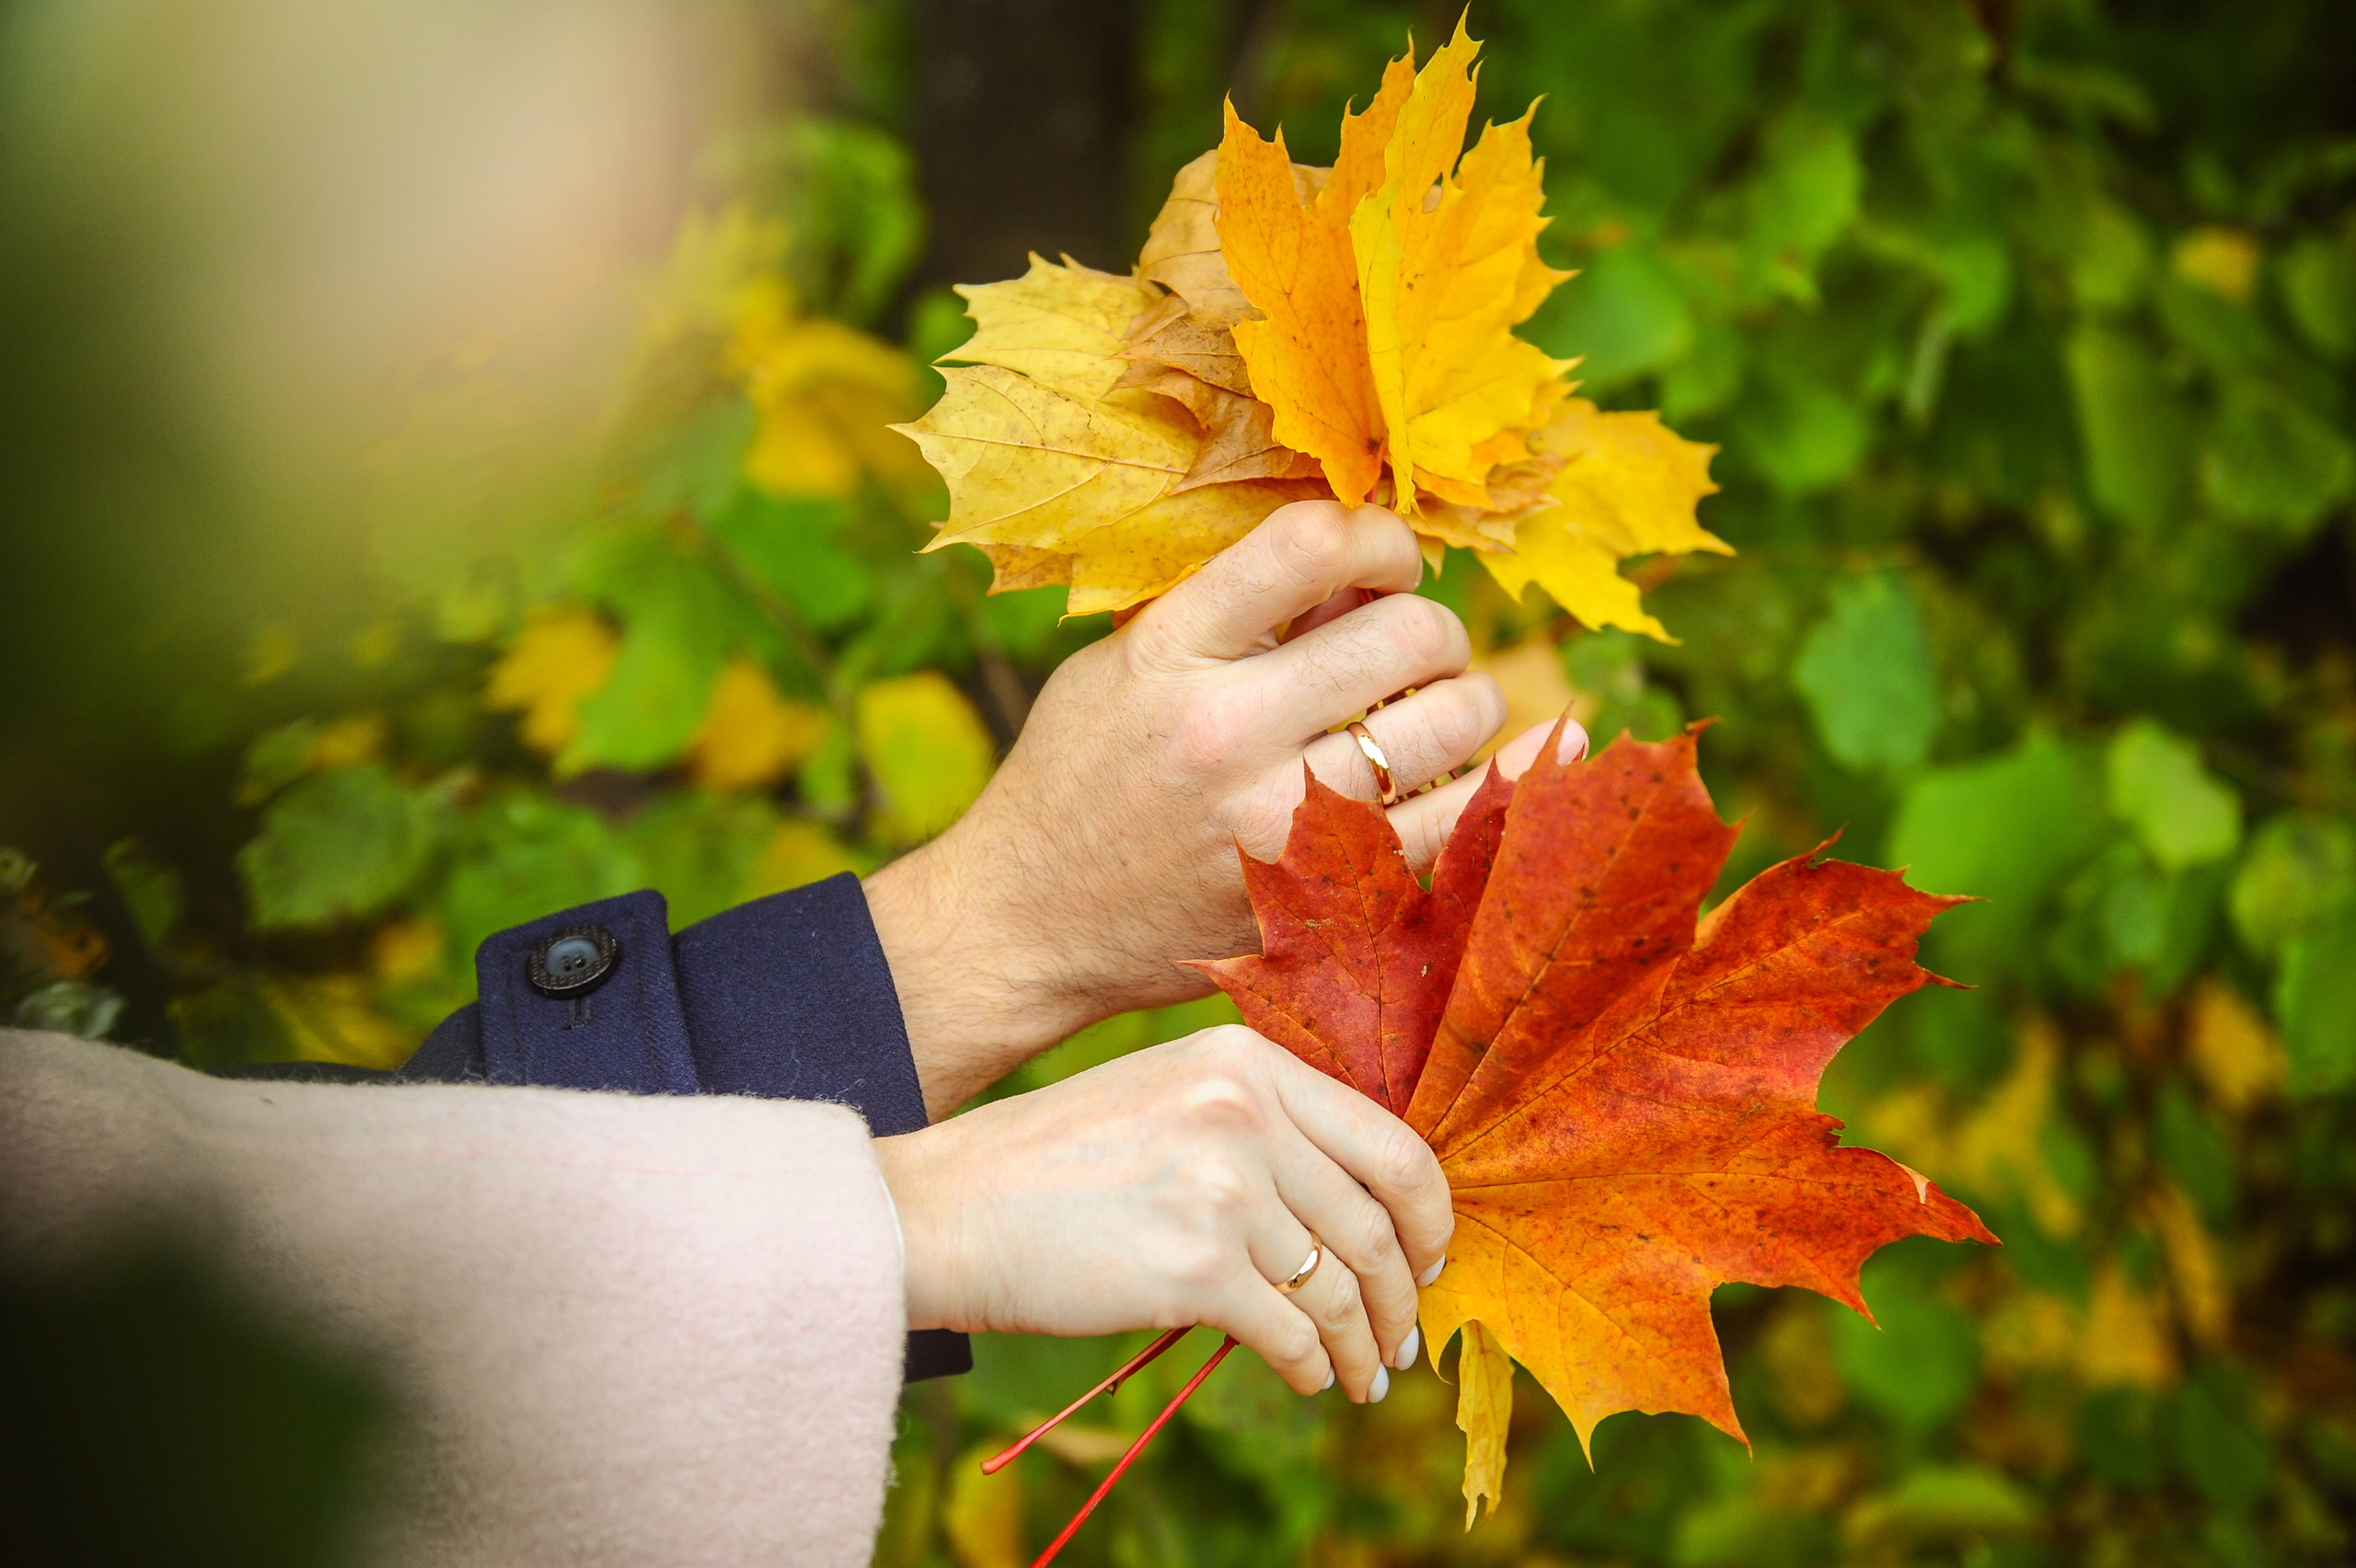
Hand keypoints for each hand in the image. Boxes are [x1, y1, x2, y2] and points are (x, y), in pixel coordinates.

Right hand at [868, 500, 1582, 1115]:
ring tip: (1440, 706)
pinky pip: (1456, 823)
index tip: (1387, 562)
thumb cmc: (1081, 775)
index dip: (1379, 536)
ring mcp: (1276, 819)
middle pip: (1405, 634)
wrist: (1030, 922)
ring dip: (1469, 699)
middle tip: (1418, 647)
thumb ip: (1239, 614)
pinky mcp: (1316, 894)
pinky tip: (1521, 754)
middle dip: (1434, 626)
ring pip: (1449, 723)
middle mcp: (1225, 731)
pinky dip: (1505, 778)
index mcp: (1170, 651)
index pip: (1308, 545)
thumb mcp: (1127, 663)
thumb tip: (1370, 573)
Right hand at [873, 1025, 1453, 1400]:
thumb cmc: (1056, 1162)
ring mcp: (1223, 1191)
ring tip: (1365, 1373)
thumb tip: (1359, 1202)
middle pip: (1377, 1222)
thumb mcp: (1168, 1094)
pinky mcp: (1196, 1271)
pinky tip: (1314, 1379)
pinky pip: (1295, 1334)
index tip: (1432, 1253)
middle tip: (1404, 1333)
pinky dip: (1316, 1366)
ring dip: (1365, 1342)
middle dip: (1405, 1292)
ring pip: (1342, 1286)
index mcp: (1245, 1062)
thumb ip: (1262, 1124)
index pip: (1391, 1141)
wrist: (952, 1210)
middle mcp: (1244, 1115)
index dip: (1431, 1212)